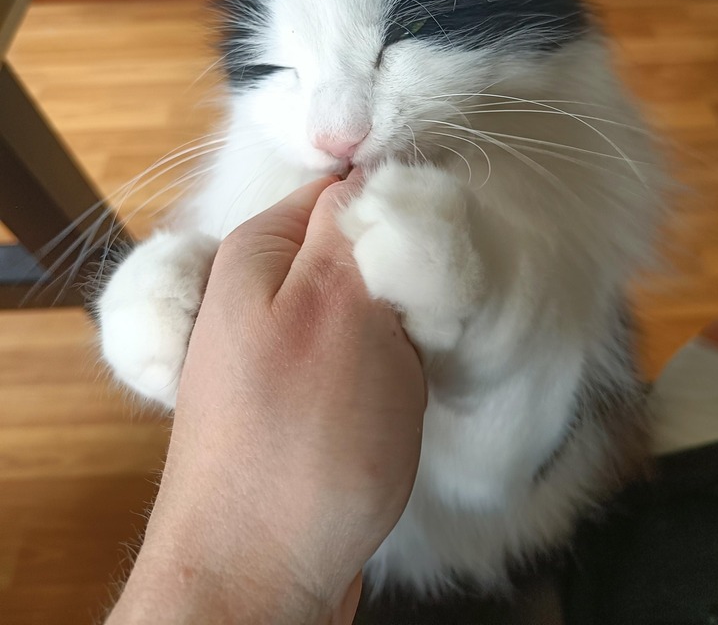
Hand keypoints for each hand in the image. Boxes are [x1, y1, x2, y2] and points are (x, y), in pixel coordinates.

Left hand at [107, 175, 425, 624]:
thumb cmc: (299, 445)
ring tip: (398, 389)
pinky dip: (395, 383)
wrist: (254, 582)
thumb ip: (359, 225)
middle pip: (368, 252)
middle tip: (413, 337)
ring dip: (407, 343)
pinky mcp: (303, 403)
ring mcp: (283, 351)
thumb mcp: (339, 307)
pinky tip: (389, 419)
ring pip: (378, 313)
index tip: (431, 260)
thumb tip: (381, 167)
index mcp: (262, 251)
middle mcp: (264, 293)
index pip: (351, 188)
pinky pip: (368, 365)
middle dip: (409, 289)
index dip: (403, 214)